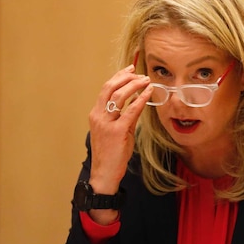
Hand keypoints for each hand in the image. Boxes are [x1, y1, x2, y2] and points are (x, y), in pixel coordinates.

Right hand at [86, 65, 152, 220]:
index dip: (118, 77)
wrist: (104, 173)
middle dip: (125, 77)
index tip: (129, 69)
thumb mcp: (115, 132)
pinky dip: (139, 100)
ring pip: (118, 96)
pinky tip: (147, 93)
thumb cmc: (110, 154)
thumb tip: (136, 104)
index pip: (106, 89)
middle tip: (139, 73)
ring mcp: (106, 123)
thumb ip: (124, 117)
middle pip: (110, 88)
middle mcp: (98, 116)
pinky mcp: (117, 132)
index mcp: (95, 114)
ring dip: (133, 85)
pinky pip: (130, 111)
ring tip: (145, 80)